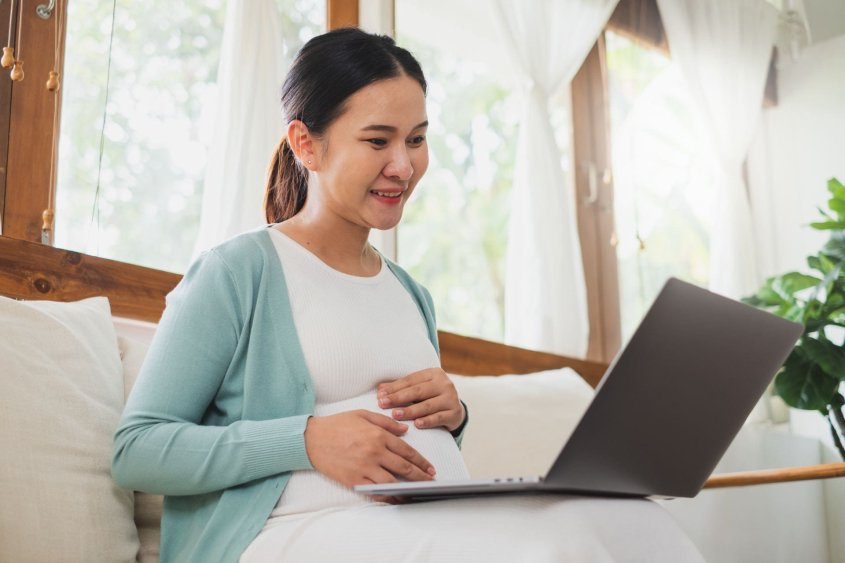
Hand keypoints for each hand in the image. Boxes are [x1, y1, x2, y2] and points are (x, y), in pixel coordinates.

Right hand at [303, 410, 435, 504]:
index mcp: (378, 435)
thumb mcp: (363, 415)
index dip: (421, 461)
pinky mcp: (354, 480)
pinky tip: (396, 498)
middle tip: (431, 482)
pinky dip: (388, 497)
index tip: (430, 468)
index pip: (406, 450)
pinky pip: (375, 491)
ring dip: (408, 489)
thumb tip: (405, 430)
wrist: (311, 439)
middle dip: (421, 476)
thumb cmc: (337, 425)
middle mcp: (374, 452)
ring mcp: (364, 467)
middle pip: (404, 467)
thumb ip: (386, 422)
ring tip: (418, 493)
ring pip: (393, 482)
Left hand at [377, 368, 465, 431]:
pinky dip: (427, 421)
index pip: (410, 380)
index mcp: (434, 373)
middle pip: (418, 391)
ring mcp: (451, 398)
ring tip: (395, 415)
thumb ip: (401, 388)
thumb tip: (380, 389)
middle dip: (398, 398)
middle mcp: (444, 383)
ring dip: (410, 411)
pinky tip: (416, 424)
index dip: (394, 387)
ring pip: (427, 405)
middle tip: (383, 404)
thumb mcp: (419, 389)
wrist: (455, 410)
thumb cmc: (431, 397)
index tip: (380, 395)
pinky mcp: (455, 413)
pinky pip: (439, 417)